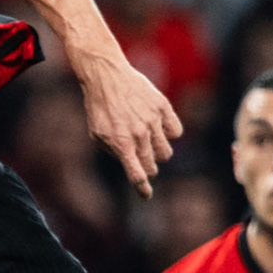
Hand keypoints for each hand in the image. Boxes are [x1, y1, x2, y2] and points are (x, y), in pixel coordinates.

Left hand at [76, 53, 182, 198]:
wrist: (106, 76)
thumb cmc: (99, 107)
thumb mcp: (97, 133)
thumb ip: (114, 151)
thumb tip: (131, 165)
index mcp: (121, 143)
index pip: (137, 175)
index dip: (143, 189)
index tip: (146, 196)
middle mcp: (139, 134)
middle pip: (153, 165)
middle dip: (147, 167)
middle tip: (141, 158)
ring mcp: (153, 121)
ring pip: (166, 152)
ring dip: (158, 152)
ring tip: (147, 140)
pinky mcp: (163, 107)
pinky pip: (176, 131)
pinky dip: (169, 133)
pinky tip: (158, 127)